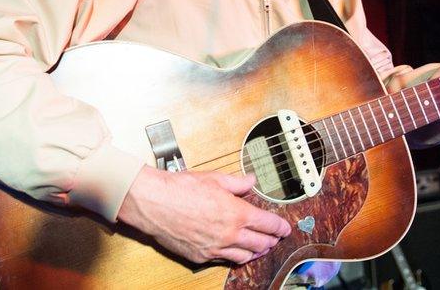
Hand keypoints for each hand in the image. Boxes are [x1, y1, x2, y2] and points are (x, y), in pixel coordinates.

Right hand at [117, 166, 290, 263]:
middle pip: (261, 243)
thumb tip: (251, 182)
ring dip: (256, 252)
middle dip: (271, 241)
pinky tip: (235, 251)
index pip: (268, 224)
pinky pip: (224, 260)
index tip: (285, 228)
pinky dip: (234, 256)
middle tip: (275, 238)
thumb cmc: (180, 189)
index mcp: (237, 213)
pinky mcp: (201, 256)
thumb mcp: (214, 179)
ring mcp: (215, 248)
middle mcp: (229, 234)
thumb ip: (237, 183)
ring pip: (245, 256)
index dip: (280, 227)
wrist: (154, 203)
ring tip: (260, 247)